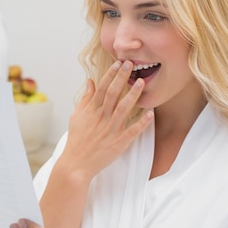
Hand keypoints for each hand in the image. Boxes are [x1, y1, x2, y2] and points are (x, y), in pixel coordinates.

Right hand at [62, 60, 153, 179]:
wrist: (77, 163)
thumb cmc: (77, 139)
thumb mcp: (77, 116)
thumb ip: (85, 98)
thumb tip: (90, 81)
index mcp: (91, 111)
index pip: (101, 88)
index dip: (110, 75)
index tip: (118, 63)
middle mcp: (101, 118)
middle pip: (113, 94)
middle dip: (122, 78)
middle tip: (130, 64)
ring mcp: (111, 130)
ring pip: (123, 109)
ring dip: (133, 95)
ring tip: (141, 82)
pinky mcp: (119, 142)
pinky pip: (132, 131)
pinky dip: (142, 123)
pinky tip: (150, 113)